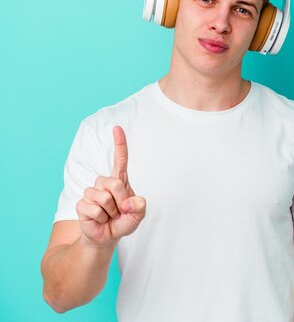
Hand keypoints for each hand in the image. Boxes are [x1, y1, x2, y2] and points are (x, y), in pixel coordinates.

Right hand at [77, 126, 146, 246]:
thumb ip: (140, 207)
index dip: (119, 144)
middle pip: (114, 183)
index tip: (117, 128)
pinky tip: (100, 220)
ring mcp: (91, 193)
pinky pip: (94, 209)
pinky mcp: (81, 204)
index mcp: (120, 181)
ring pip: (104, 197)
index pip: (120, 159)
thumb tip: (128, 202)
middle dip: (121, 200)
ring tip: (110, 216)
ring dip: (111, 211)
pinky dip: (101, 218)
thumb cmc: (123, 221)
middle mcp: (104, 183)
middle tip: (120, 211)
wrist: (107, 237)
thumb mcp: (138, 215)